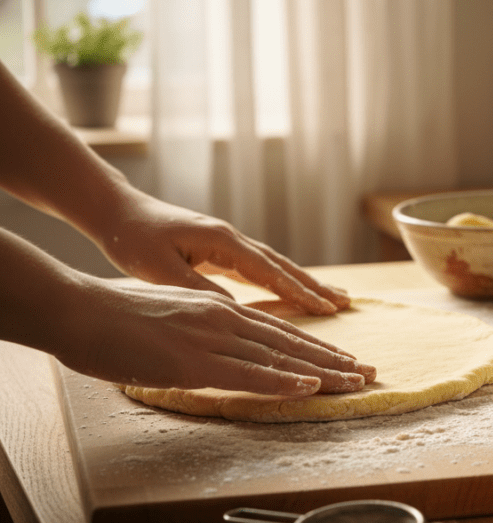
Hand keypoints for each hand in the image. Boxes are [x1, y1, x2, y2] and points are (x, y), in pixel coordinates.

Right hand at [57, 278, 374, 394]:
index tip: (345, 360)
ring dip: (323, 372)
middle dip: (334, 361)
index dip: (316, 348)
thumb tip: (217, 347)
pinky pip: (248, 374)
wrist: (80, 309)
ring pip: (280, 358)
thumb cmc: (116, 317)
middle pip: (292, 344)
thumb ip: (202, 332)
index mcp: (221, 310)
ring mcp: (212, 339)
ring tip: (357, 382)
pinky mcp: (194, 361)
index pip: (280, 332)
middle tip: (370, 373)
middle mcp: (226, 319)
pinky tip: (309, 387)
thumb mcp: (173, 318)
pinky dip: (282, 381)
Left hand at [97, 190, 348, 314]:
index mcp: (223, 241)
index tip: (327, 307)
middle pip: (283, 265)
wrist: (115, 210)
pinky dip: (282, 280)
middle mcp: (232, 239)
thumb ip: (199, 288)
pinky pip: (260, 268)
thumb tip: (235, 312)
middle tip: (346, 302)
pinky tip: (293, 291)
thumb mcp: (161, 269)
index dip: (300, 291)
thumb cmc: (132, 239)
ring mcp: (228, 243)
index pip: (270, 270)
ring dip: (305, 282)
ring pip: (275, 265)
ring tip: (332, 297)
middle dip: (315, 285)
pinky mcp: (220, 250)